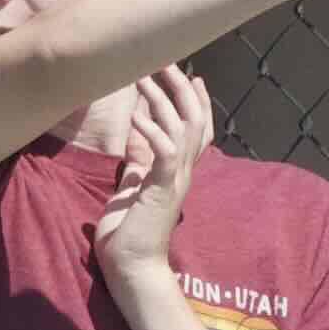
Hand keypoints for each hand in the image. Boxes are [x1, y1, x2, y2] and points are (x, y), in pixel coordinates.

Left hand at [87, 66, 210, 279]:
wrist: (132, 267)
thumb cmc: (129, 232)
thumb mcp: (133, 188)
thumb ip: (140, 163)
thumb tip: (136, 140)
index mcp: (178, 171)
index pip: (199, 129)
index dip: (199, 102)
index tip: (192, 75)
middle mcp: (184, 172)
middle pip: (194, 119)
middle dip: (180, 88)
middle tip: (165, 62)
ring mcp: (176, 180)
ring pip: (182, 128)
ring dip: (162, 100)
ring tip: (144, 78)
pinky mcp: (162, 189)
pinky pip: (165, 152)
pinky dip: (152, 131)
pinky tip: (135, 115)